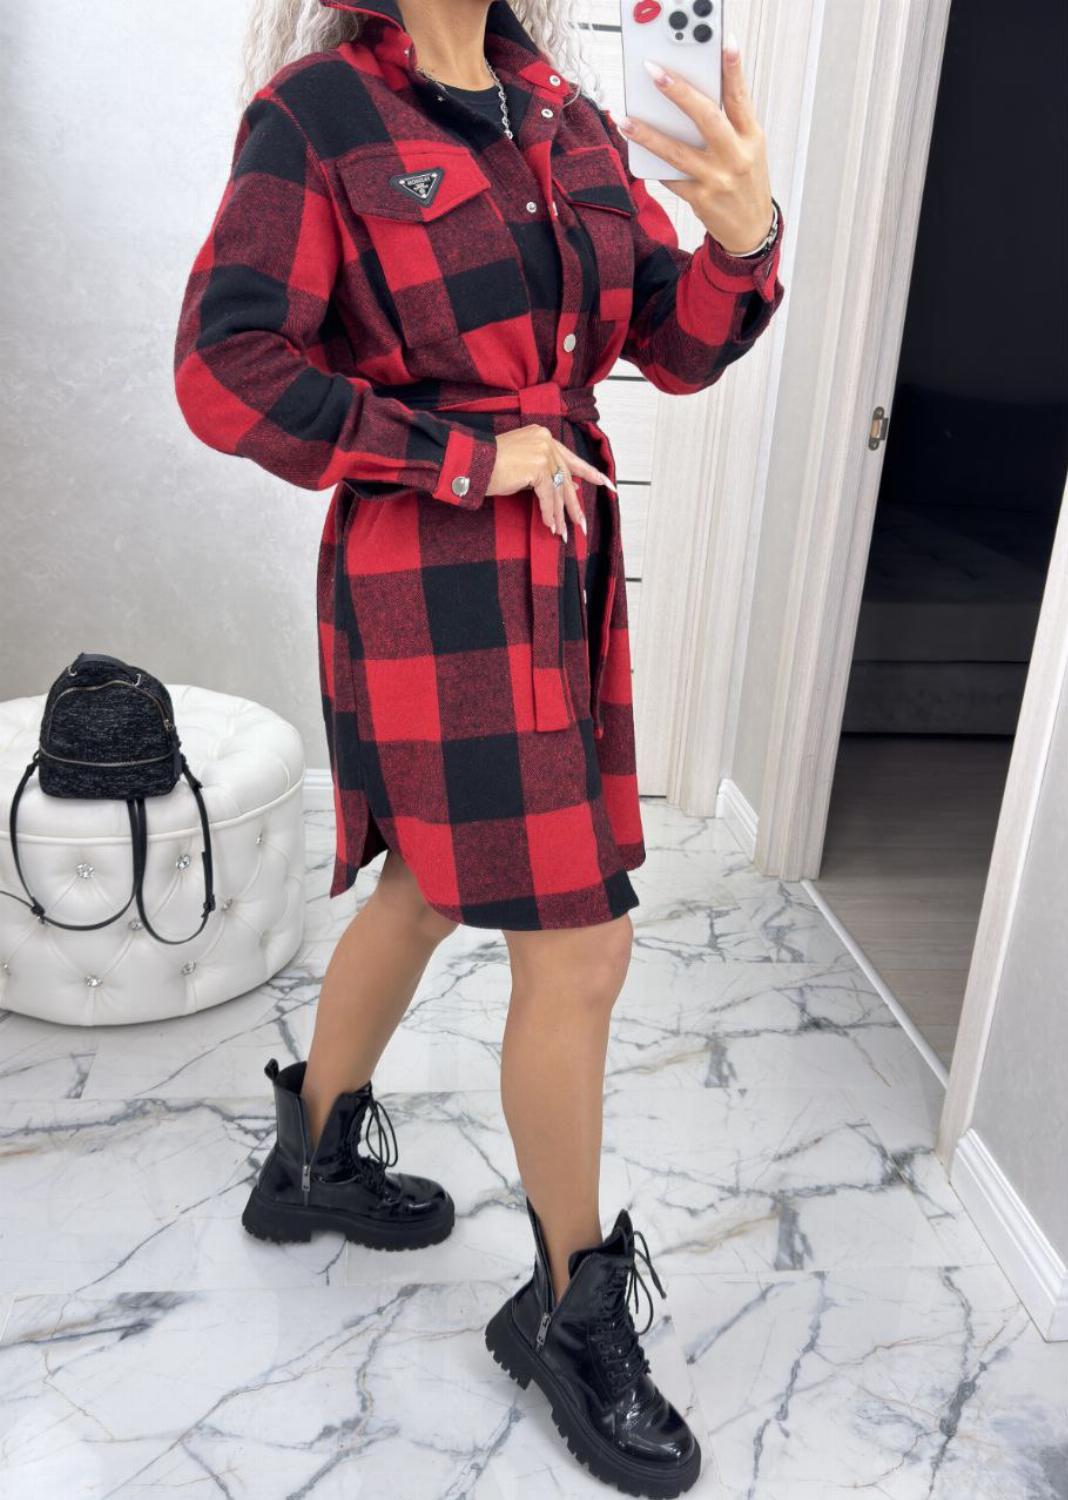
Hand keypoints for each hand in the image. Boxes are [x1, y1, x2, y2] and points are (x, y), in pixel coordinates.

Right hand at [487, 425, 614, 540]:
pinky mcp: (537, 467)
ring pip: (558, 490)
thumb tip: (568, 489)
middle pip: (566, 477)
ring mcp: (542, 453)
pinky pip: (547, 497)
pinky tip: (549, 525)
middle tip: (582, 523)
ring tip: (564, 532)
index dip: (590, 472)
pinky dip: (548, 513)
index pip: (570, 457)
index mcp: (543, 436)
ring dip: (560, 514)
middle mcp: (545, 440)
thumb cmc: (489, 465)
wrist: (472, 463)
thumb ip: (545, 471)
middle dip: (574, 504)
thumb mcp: (522, 464)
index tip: (606, 483)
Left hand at [617, 32, 773, 255]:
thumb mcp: (749, 149)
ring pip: (677, 151)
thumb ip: (729, 124)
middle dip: (679, 92)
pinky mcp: (701, 199)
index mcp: (751, 137)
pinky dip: (655, 164)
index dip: (734, 70)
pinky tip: (637, 150)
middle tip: (655, 72)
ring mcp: (717, 179)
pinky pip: (671, 177)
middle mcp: (736, 156)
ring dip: (648, 134)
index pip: (741, 98)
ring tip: (625, 118)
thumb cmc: (746, 181)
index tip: (725, 44)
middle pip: (706, 118)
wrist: (751, 230)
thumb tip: (692, 97)